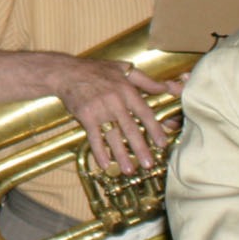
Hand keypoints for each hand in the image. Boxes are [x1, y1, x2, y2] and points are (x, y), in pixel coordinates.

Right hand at [48, 55, 175, 172]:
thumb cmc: (96, 70)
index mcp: (127, 90)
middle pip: (130, 128)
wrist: (66, 72)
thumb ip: (148, 81)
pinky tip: (104, 164)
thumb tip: (172, 87)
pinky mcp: (85, 116)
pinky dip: (99, 151)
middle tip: (148, 164)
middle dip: (140, 147)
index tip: (162, 144)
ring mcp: (99, 109)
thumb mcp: (124, 69)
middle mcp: (115, 101)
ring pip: (113, 135)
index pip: (145, 112)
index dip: (155, 128)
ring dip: (121, 154)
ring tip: (129, 170)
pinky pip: (94, 136)